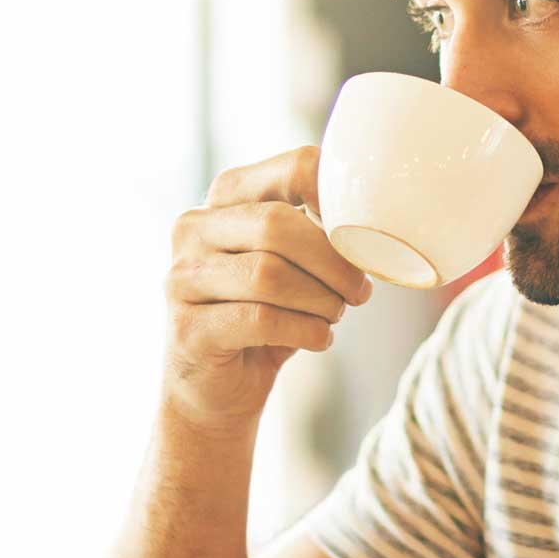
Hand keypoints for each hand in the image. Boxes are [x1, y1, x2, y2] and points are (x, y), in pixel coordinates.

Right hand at [164, 147, 371, 426]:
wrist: (214, 390)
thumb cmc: (264, 317)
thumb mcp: (292, 266)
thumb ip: (318, 235)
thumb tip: (376, 229)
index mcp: (226, 196)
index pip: (295, 167)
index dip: (340, 199)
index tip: (365, 237)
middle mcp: (194, 227)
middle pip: (278, 223)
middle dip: (332, 262)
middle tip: (359, 291)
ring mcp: (182, 277)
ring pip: (269, 274)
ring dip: (320, 300)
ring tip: (334, 315)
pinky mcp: (186, 327)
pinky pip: (260, 319)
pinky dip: (304, 330)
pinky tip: (319, 338)